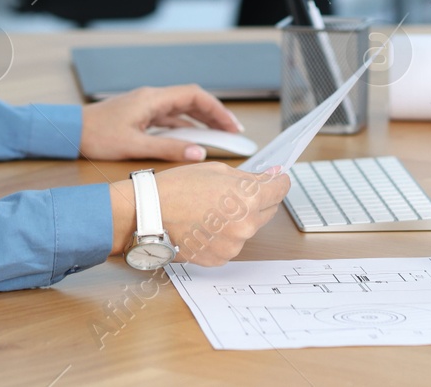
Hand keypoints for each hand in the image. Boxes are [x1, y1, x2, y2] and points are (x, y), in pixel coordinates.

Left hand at [81, 84, 243, 162]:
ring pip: (182, 110)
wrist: (71, 131)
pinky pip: (170, 118)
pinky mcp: (141, 115)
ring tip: (219, 136)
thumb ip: (168, 149)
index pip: (194, 96)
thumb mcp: (134, 146)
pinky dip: (185, 127)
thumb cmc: (97, 135)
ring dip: (201, 121)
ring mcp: (146, 106)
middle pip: (192, 101)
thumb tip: (198, 153)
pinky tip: (193, 139)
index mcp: (152, 99)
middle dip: (214, 115)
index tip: (232, 126)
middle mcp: (152, 98)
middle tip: (232, 133)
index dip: (217, 110)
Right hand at [109, 164, 290, 265]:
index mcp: (249, 198)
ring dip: (240, 219)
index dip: (277, 182)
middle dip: (258, 200)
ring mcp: (233, 245)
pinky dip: (225, 236)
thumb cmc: (179, 187)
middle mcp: (246, 225)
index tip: (274, 180)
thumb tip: (274, 175)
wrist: (150, 212)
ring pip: (250, 228)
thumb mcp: (218, 171)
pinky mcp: (220, 258)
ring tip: (212, 210)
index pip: (281, 190)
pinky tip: (205, 225)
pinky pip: (233, 244)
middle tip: (233, 193)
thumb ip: (251, 176)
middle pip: (269, 210)